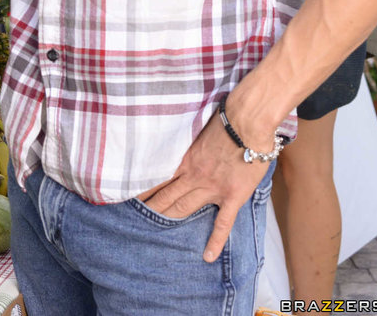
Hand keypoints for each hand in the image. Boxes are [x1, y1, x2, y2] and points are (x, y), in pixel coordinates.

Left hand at [135, 113, 270, 262]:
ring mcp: (212, 187)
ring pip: (185, 207)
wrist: (247, 123)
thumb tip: (177, 136)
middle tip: (134, 217)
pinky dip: (215, 240)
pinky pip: (223, 222)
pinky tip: (206, 255)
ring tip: (152, 230)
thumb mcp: (198, 128)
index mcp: (185, 159)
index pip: (159, 176)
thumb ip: (188, 140)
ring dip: (169, 218)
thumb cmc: (226, 120)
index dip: (144, 186)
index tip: (129, 192)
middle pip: (167, 195)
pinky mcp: (232, 196)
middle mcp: (193, 175)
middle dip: (151, 206)